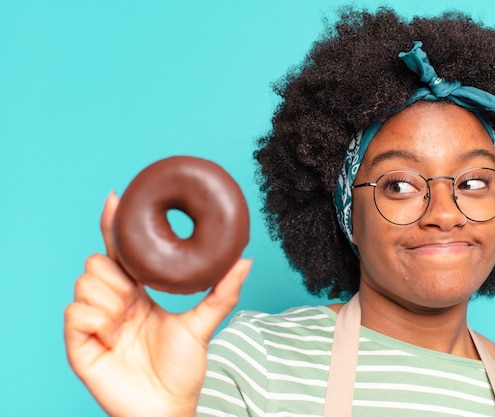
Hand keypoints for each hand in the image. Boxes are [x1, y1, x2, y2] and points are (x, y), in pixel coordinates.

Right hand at [64, 192, 250, 416]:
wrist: (168, 407)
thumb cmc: (182, 369)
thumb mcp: (203, 324)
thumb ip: (223, 292)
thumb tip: (245, 259)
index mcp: (137, 294)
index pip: (120, 253)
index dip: (114, 226)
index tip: (116, 198)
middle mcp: (113, 303)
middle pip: (98, 262)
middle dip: (117, 275)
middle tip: (135, 300)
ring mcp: (94, 322)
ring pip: (85, 282)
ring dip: (109, 299)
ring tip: (126, 321)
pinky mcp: (80, 343)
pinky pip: (74, 312)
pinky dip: (96, 318)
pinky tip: (113, 334)